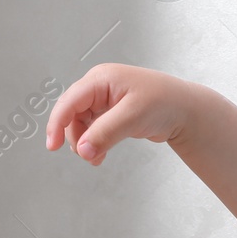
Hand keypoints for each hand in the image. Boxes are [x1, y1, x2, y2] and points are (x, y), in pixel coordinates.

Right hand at [45, 63, 198, 165]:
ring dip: (84, 142)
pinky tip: (99, 155)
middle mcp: (99, 86)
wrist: (184, 110)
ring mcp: (104, 99)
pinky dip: (92, 142)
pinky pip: (91, 128)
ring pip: (80, 123)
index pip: (70, 100)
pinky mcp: (110, 112)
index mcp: (101, 79)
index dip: (57, 122)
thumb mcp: (132, 117)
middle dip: (74, 136)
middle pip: (71, 113)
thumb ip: (105, 133)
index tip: (52, 145)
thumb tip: (82, 150)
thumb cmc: (163, 102)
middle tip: (85, 156)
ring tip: (96, 158)